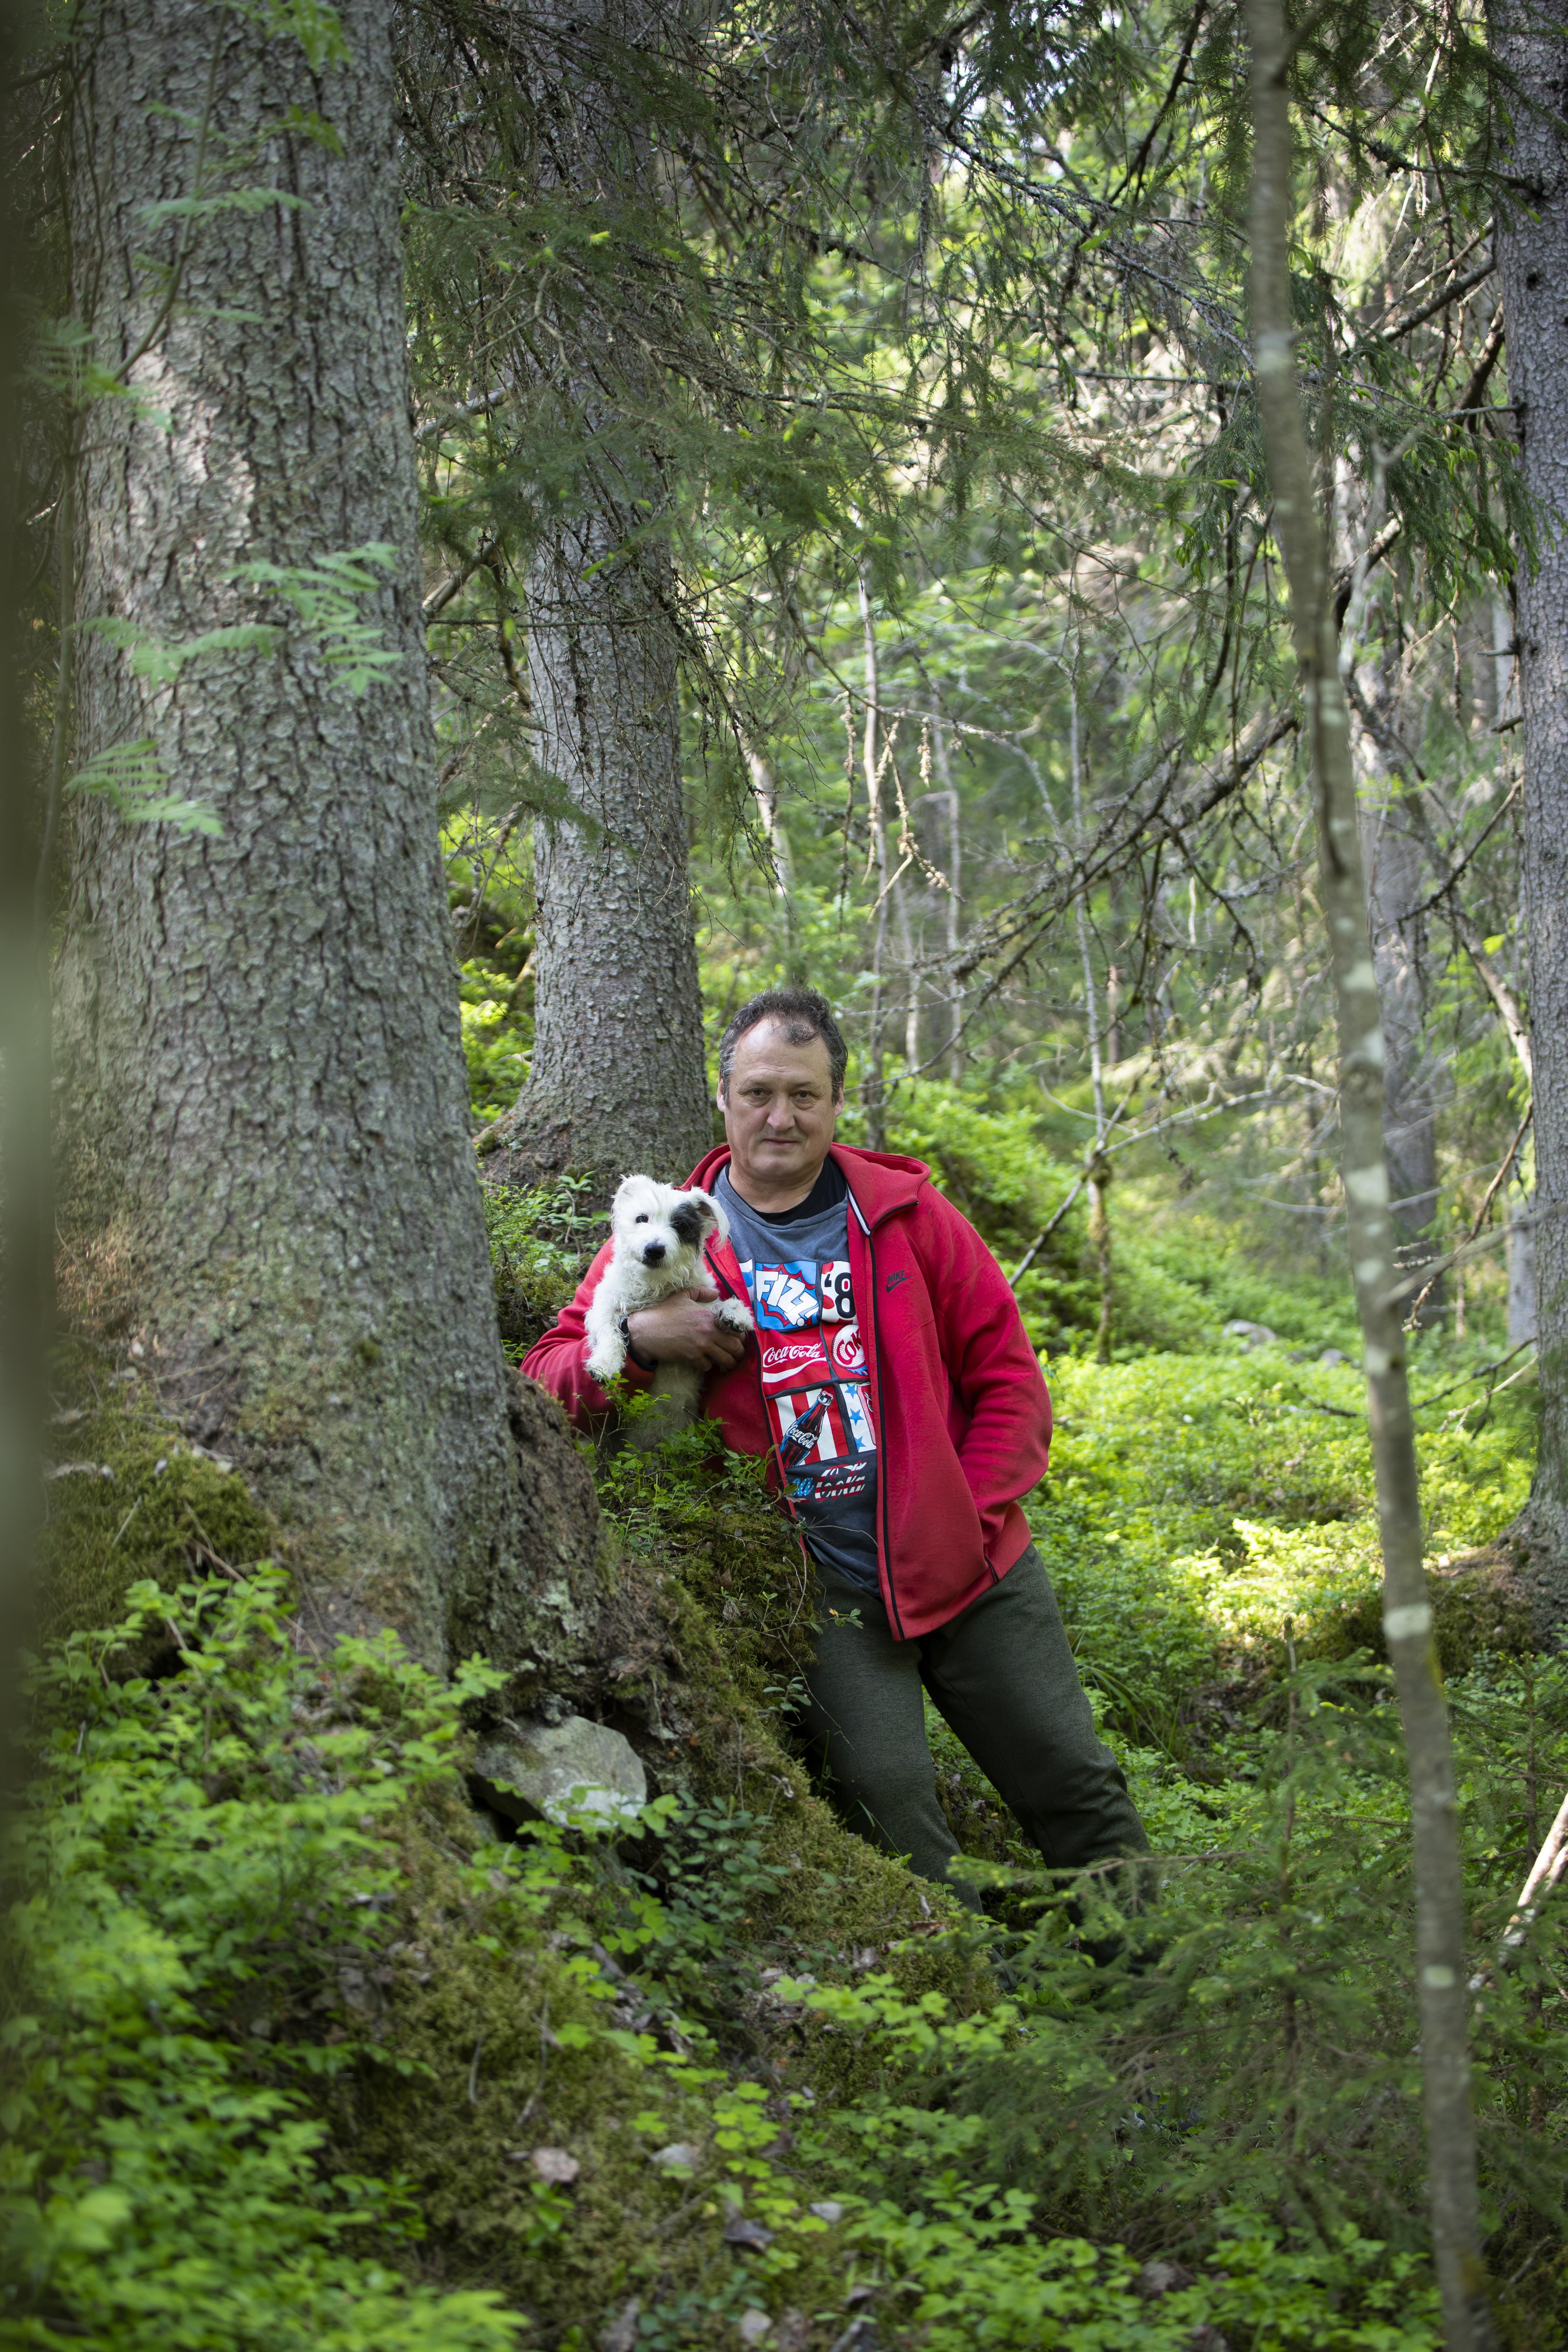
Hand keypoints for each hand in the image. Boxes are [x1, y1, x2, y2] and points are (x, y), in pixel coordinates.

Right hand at [626, 1286, 748, 1373]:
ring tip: (726, 1362)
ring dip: (727, 1362)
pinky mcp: (692, 1358)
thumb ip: (701, 1292)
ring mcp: (701, 1346)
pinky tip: (705, 1361)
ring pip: (725, 1360)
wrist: (646, 1331)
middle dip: (738, 1353)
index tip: (738, 1340)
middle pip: (735, 1347)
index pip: (736, 1330)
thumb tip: (715, 1293)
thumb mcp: (682, 1296)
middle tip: (736, 1354)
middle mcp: (708, 1332)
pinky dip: (708, 1365)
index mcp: (709, 1317)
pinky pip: (708, 1366)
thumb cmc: (664, 1313)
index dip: (741, 1337)